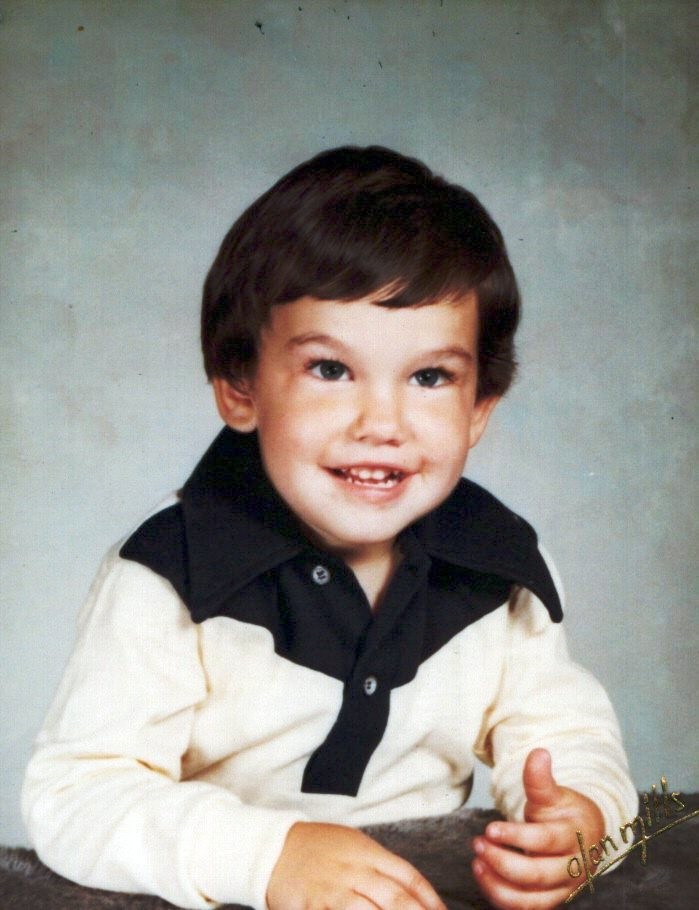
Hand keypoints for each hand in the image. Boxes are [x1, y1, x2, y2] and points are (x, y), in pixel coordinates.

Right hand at [267, 821, 446, 909]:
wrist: (272, 848)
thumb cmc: (318, 848)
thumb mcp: (352, 845)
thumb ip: (380, 867)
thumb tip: (413, 893)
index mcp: (367, 852)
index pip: (408, 876)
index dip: (430, 899)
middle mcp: (354, 870)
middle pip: (395, 898)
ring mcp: (333, 891)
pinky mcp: (312, 907)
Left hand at [472, 748, 603, 909]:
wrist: (585, 837)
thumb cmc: (564, 813)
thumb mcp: (554, 793)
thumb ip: (540, 779)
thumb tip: (538, 753)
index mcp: (573, 836)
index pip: (544, 840)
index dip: (516, 836)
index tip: (489, 829)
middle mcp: (571, 868)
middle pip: (536, 875)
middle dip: (502, 861)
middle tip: (477, 844)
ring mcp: (562, 889)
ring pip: (530, 899)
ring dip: (498, 884)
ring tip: (477, 862)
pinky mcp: (551, 902)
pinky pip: (525, 908)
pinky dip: (501, 897)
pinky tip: (483, 875)